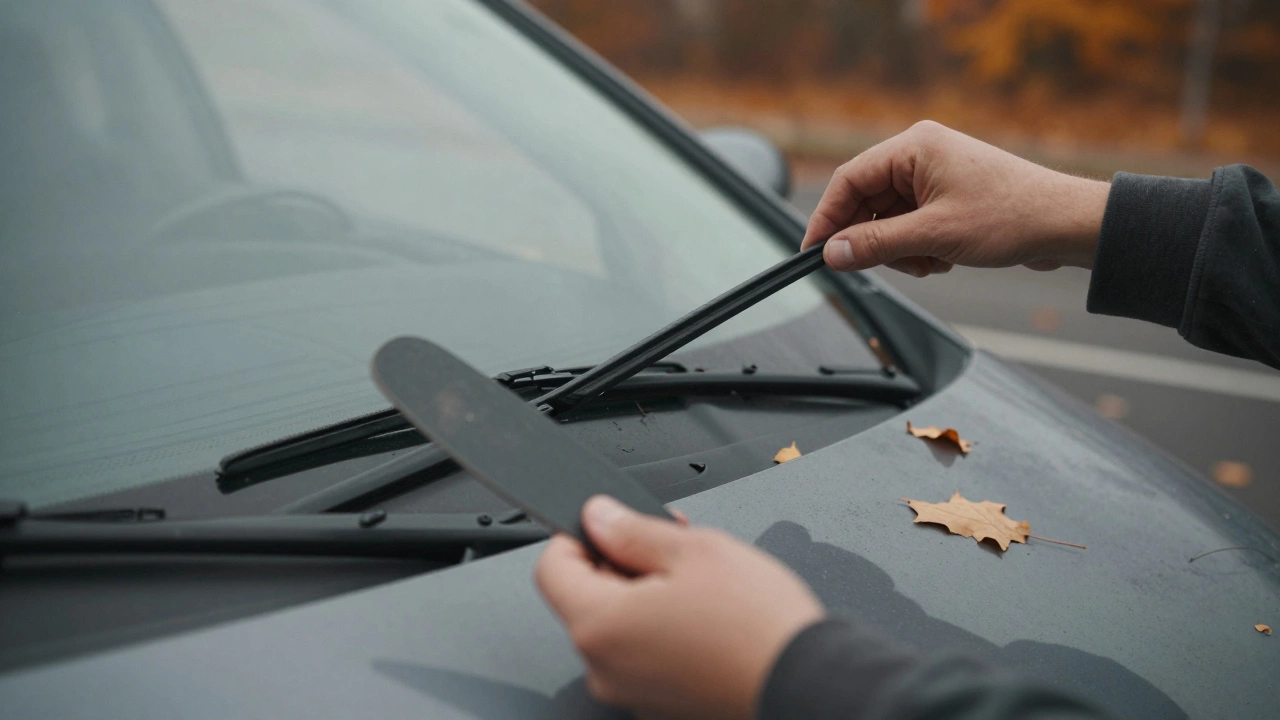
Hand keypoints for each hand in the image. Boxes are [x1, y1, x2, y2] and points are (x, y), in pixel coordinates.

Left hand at [534, 496, 823, 719]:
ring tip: (700, 586)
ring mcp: (632, 694)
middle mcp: (604, 669)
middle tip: (672, 548)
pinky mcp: (660, 706)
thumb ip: (632, 529)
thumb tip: (598, 515)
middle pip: (586, 599)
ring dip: (646, 598)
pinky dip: (664, 633)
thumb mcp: (694, 548)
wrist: (808, 683)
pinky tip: (707, 621)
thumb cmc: (758, 624)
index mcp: (600, 626)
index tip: (608, 524)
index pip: (550, 568)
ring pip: (619, 628)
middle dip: (621, 564)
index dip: (578, 536)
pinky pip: (644, 657)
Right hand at [801, 121, 1110, 276]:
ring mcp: (935, 177)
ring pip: (888, 220)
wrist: (1065, 225)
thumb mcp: (934, 236)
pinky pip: (911, 225)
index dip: (826, 219)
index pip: (848, 181)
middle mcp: (921, 156)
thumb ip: (877, 245)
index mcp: (914, 147)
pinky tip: (943, 259)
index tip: (813, 252)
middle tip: (879, 267)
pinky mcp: (947, 198)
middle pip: (866, 202)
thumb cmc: (1012, 216)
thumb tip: (832, 253)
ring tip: (930, 262)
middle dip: (874, 241)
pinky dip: (918, 249)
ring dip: (900, 250)